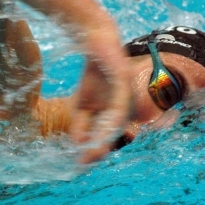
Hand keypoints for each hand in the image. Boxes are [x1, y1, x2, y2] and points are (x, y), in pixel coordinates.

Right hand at [70, 30, 131, 162]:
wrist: (95, 42)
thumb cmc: (93, 74)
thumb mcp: (83, 103)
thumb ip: (81, 123)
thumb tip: (77, 144)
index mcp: (116, 114)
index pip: (107, 136)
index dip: (95, 149)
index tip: (80, 162)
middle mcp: (125, 108)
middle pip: (114, 133)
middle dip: (99, 148)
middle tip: (84, 162)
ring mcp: (126, 95)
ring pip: (118, 122)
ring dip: (105, 138)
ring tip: (92, 152)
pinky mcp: (124, 81)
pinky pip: (119, 103)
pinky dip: (111, 118)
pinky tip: (103, 128)